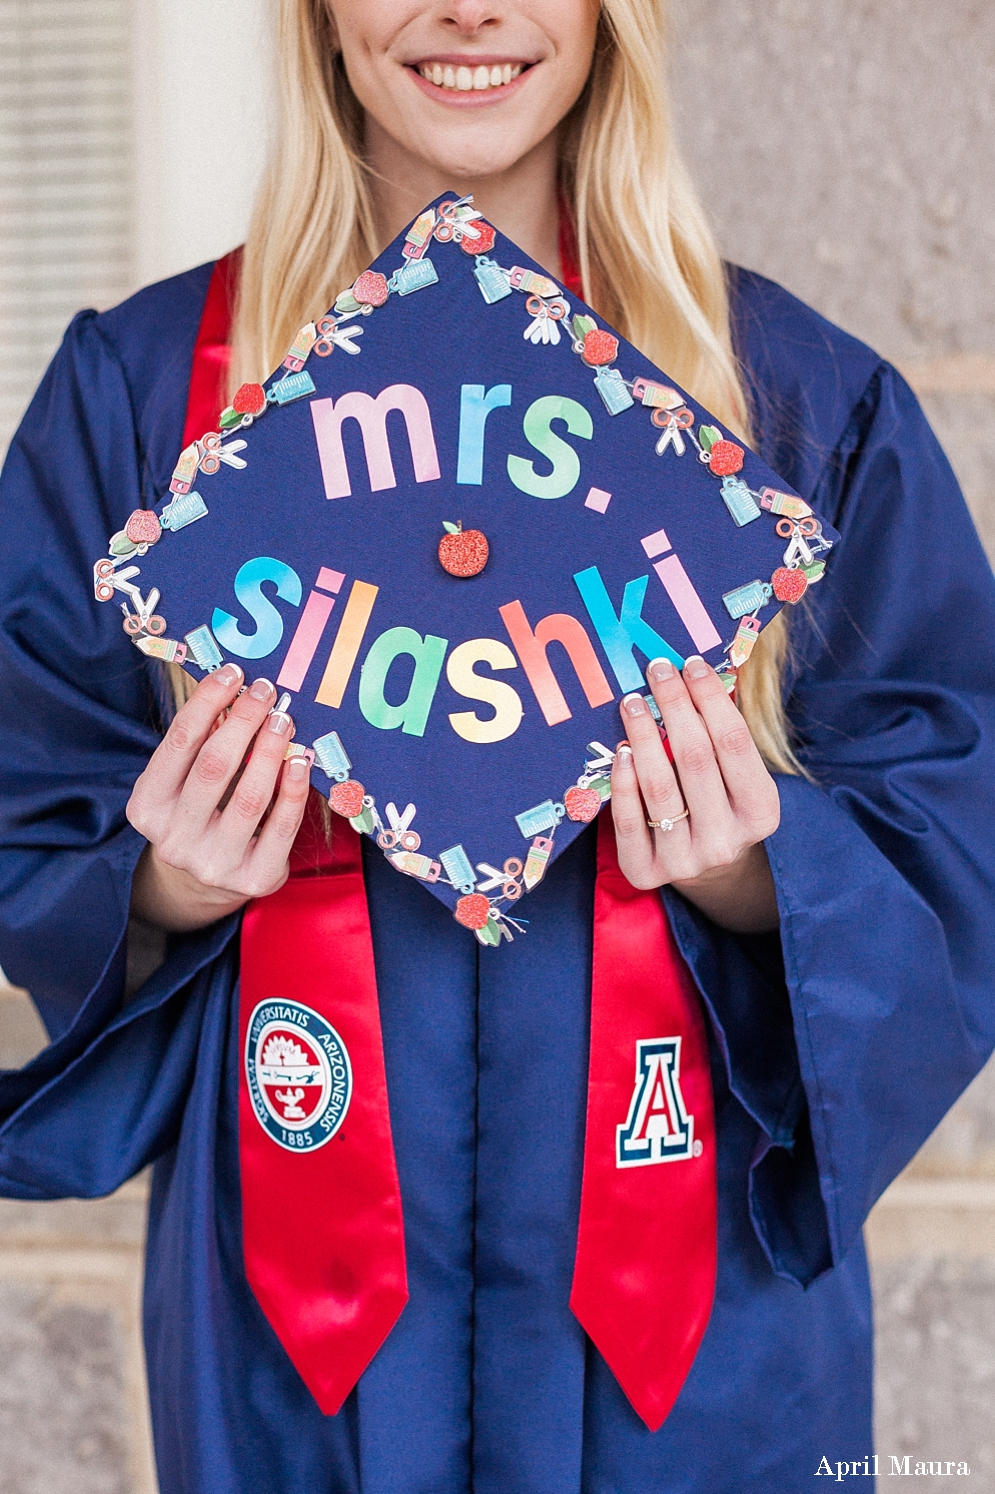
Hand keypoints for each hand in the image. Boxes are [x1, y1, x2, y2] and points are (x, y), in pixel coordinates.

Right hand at [127, 665, 310, 931]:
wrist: (205, 881)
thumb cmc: (198, 812)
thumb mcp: (181, 782)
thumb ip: (200, 744)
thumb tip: (237, 688)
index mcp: (148, 807)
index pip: (179, 743)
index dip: (207, 703)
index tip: (233, 673)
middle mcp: (174, 839)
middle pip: (214, 766)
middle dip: (244, 721)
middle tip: (267, 692)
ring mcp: (214, 863)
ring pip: (250, 798)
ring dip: (271, 751)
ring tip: (285, 720)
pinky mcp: (253, 878)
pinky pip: (281, 828)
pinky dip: (293, 791)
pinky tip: (301, 761)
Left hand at [610, 655, 780, 933]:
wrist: (708, 871)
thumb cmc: (722, 804)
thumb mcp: (738, 777)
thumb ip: (723, 737)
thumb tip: (697, 671)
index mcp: (761, 813)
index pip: (735, 744)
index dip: (711, 700)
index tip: (691, 664)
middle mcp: (727, 841)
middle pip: (696, 759)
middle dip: (674, 706)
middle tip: (657, 669)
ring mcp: (686, 861)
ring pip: (660, 787)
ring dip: (643, 736)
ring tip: (633, 701)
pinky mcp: (646, 872)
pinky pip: (628, 821)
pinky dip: (623, 782)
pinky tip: (621, 750)